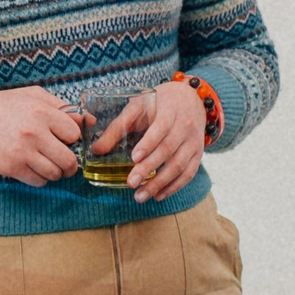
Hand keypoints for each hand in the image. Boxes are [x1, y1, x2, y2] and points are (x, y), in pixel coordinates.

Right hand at [0, 87, 86, 186]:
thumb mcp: (31, 96)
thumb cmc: (1, 108)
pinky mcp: (12, 168)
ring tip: (47, 163)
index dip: (71, 138)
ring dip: (55, 172)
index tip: (63, 138)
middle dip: (70, 164)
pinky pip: (39, 182)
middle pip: (69, 160)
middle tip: (65, 161)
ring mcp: (22, 152)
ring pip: (55, 174)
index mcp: (41, 111)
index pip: (75, 134)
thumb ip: (61, 106)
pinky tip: (33, 168)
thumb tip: (89, 120)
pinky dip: (40, 178)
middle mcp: (34, 132)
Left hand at [123, 81, 207, 203]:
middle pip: (168, 150)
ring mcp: (194, 142)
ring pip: (179, 166)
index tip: (134, 158)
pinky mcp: (198, 154)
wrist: (191, 99)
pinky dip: (174, 187)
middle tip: (131, 183)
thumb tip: (96, 150)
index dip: (148, 144)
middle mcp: (185, 126)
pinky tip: (158, 195)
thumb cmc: (160, 102)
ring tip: (141, 195)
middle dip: (149, 168)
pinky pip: (189, 174)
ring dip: (160, 183)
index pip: (161, 128)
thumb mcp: (138, 106)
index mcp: (170, 111)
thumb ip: (118, 127)